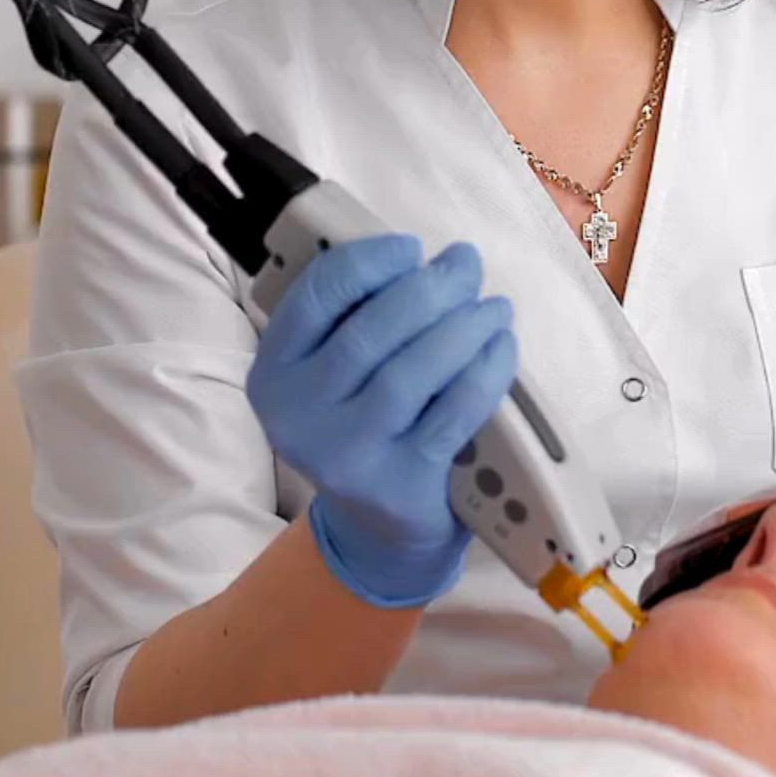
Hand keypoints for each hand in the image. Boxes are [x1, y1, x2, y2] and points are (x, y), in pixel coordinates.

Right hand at [248, 235, 518, 606]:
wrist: (381, 528)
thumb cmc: (364, 427)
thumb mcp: (336, 377)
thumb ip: (356, 321)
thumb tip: (429, 263)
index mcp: (273, 373)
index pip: (316, 297)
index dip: (369, 262)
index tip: (412, 247)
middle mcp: (297, 416)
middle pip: (370, 332)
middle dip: (429, 288)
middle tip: (467, 265)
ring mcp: (345, 454)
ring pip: (412, 372)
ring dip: (463, 327)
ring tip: (495, 306)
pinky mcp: (397, 484)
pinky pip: (451, 413)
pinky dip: (485, 373)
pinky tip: (502, 347)